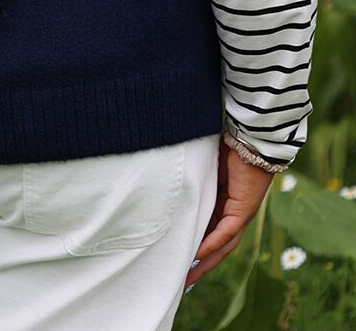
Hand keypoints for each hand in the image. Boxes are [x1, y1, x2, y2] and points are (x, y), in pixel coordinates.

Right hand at [184, 134, 274, 290]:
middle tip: (182, 282)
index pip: (209, 232)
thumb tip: (170, 181)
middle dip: (199, 265)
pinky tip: (197, 254)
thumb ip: (194, 181)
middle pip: (216, 247)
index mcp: (223, 204)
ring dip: (205, 263)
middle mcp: (232, 214)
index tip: (179, 259)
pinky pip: (226, 232)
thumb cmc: (228, 146)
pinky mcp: (244, 211)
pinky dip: (211, 244)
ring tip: (188, 278)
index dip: (195, 247)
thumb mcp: (206, 169)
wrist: (250, 139)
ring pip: (222, 246)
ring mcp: (240, 214)